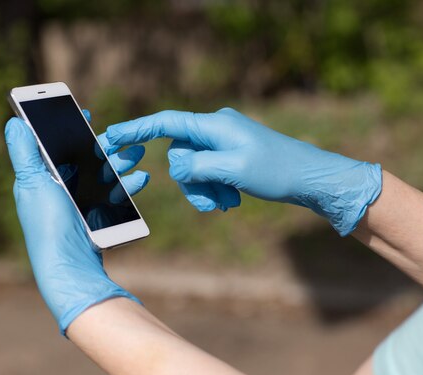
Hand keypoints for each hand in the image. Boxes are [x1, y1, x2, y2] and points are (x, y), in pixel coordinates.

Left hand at [4, 111, 145, 334]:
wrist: (70, 264)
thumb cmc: (47, 224)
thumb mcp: (33, 183)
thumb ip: (25, 152)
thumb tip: (14, 121)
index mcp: (43, 178)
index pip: (56, 146)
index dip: (69, 128)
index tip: (85, 113)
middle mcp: (62, 188)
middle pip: (85, 158)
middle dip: (105, 145)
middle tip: (122, 136)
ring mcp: (82, 202)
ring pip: (105, 174)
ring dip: (122, 162)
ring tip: (138, 153)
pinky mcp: (99, 215)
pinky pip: (116, 194)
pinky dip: (129, 185)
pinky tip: (140, 178)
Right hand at [101, 108, 381, 235]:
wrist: (310, 178)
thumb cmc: (276, 171)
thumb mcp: (232, 170)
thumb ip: (196, 166)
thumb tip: (174, 166)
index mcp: (214, 125)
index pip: (167, 123)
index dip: (138, 129)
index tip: (112, 137)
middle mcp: (215, 130)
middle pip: (180, 157)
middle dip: (193, 184)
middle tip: (218, 202)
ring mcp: (223, 145)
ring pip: (194, 171)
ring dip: (206, 192)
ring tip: (228, 203)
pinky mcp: (231, 158)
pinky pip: (209, 175)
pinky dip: (216, 190)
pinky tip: (233, 201)